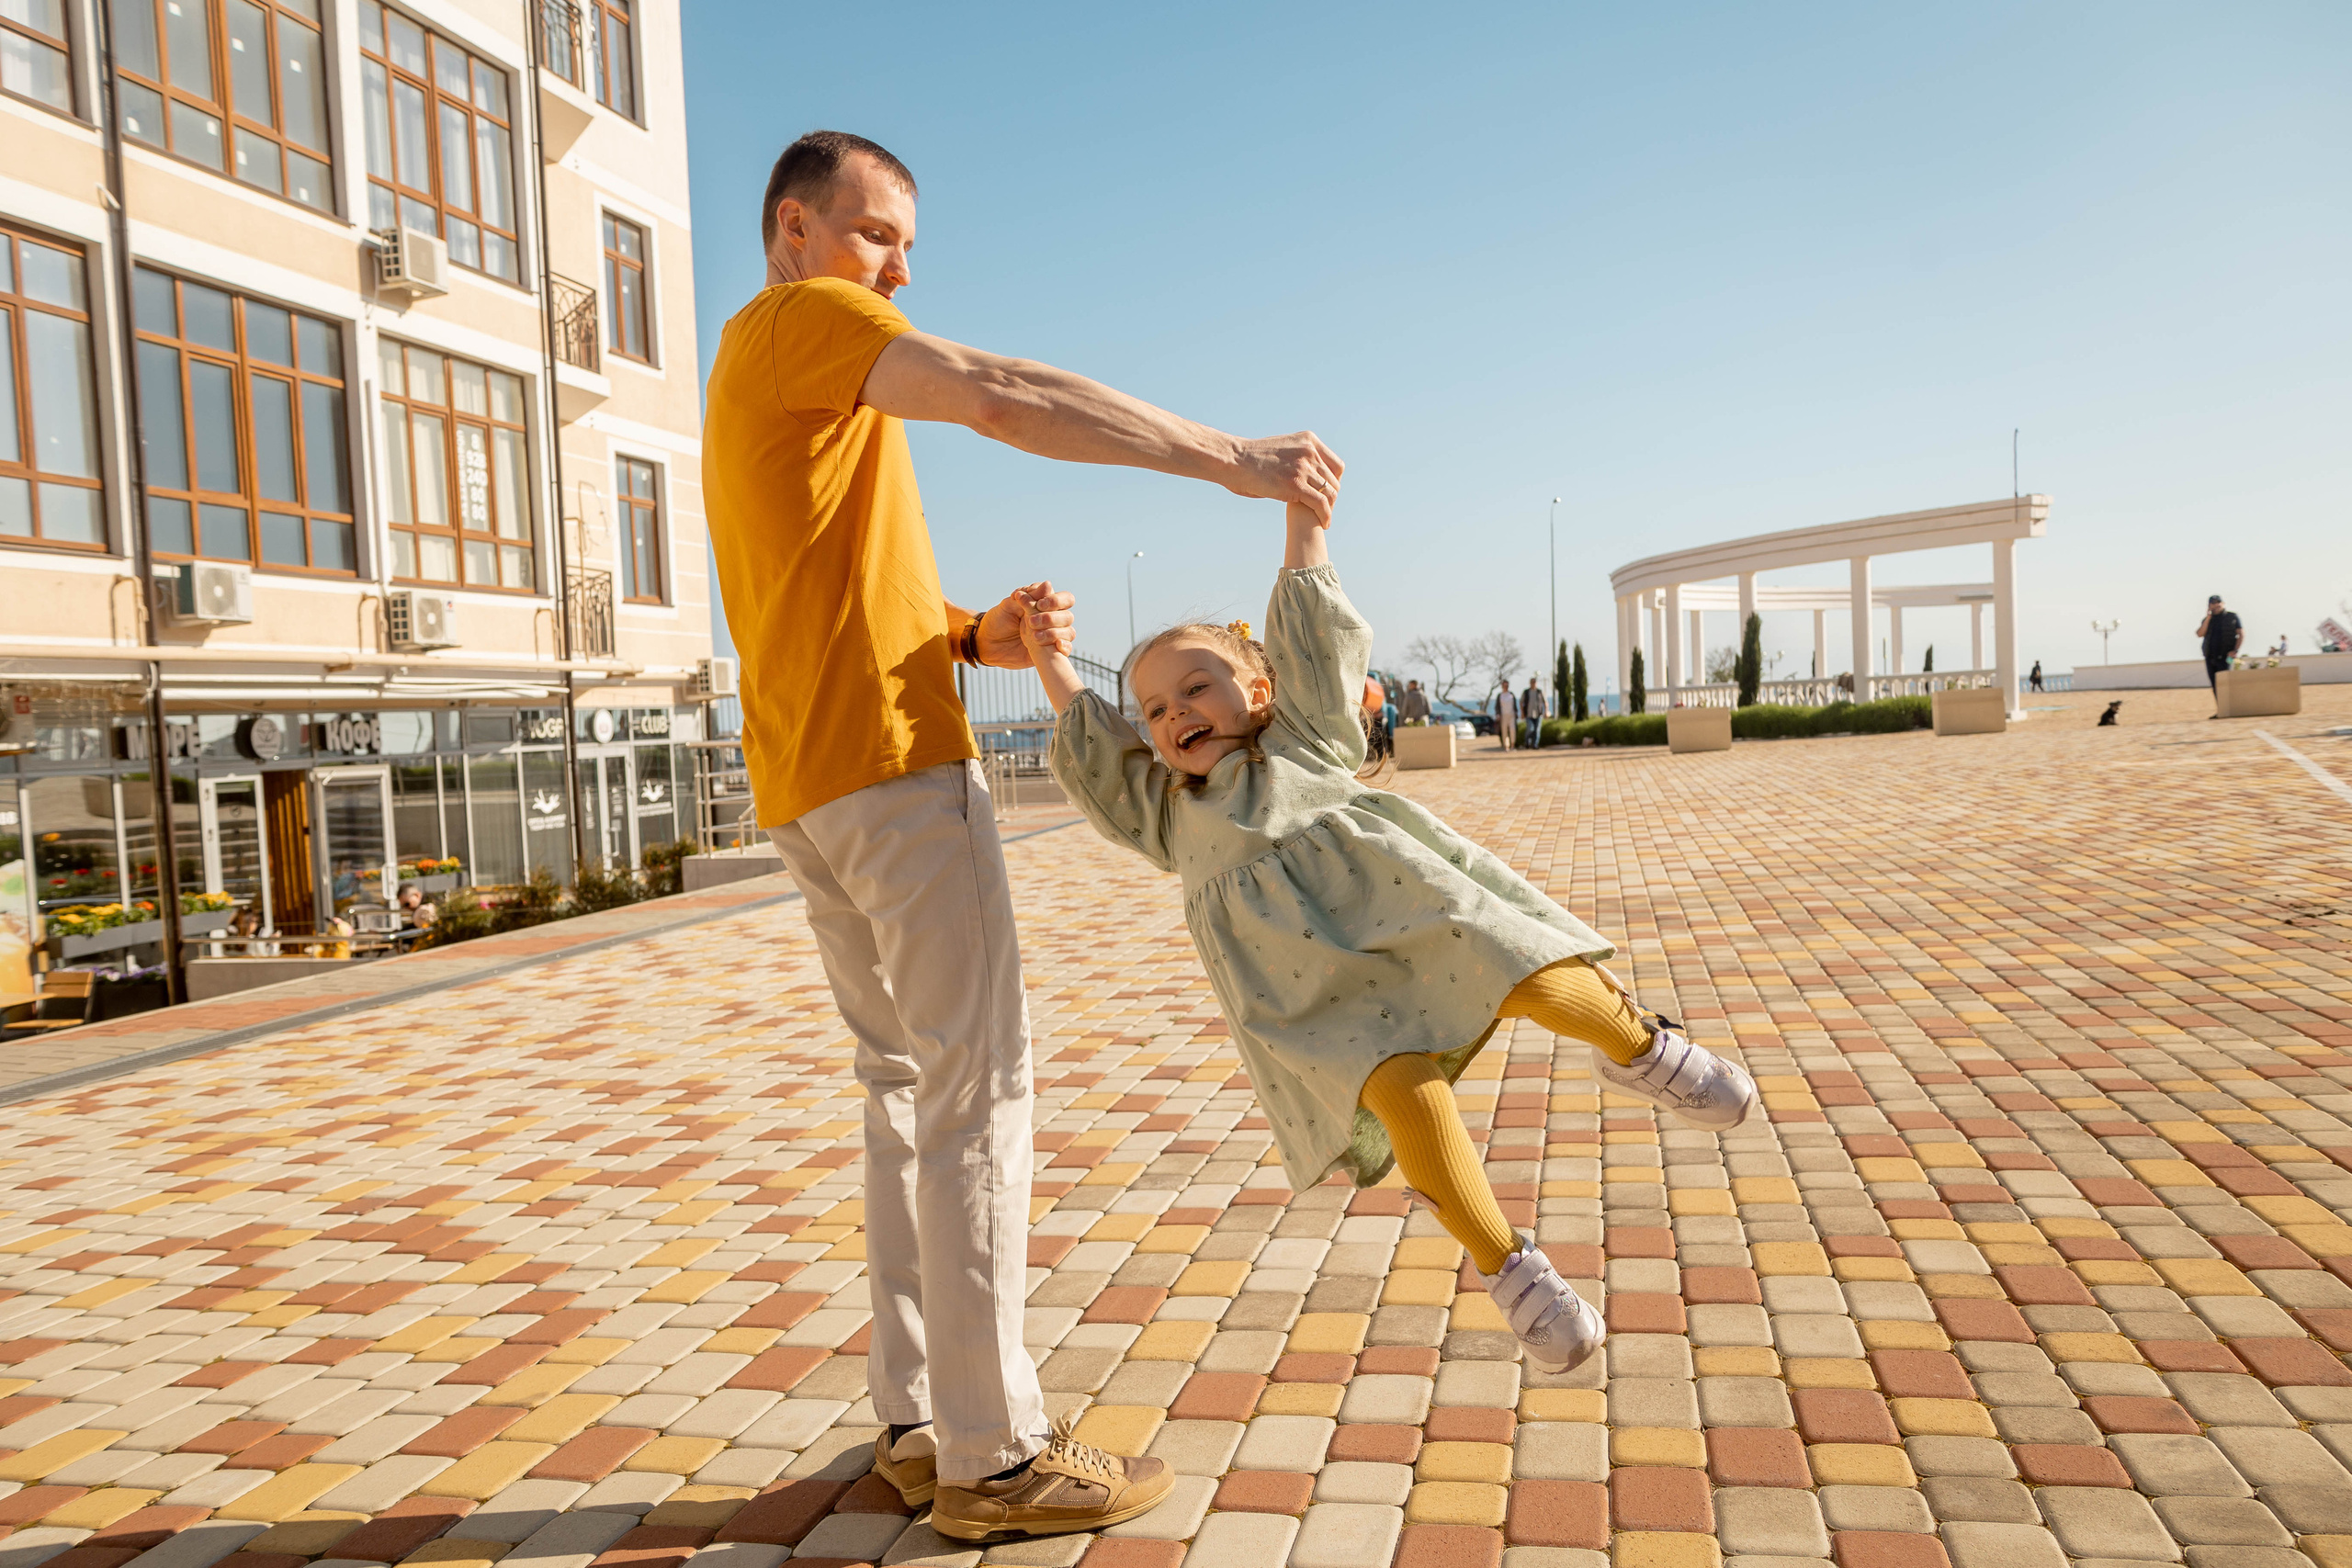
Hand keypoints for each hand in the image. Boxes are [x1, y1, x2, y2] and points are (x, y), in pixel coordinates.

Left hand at [979, 580, 1074, 667]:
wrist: (986, 644)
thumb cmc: (997, 621)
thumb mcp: (1008, 605)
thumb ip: (1028, 596)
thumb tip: (1048, 585)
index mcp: (1044, 605)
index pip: (1065, 599)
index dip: (1056, 601)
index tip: (1039, 605)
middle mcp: (1052, 620)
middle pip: (1067, 616)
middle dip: (1051, 618)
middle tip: (1031, 622)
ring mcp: (1052, 636)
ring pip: (1069, 632)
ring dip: (1055, 633)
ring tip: (1034, 637)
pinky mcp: (1050, 653)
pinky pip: (1066, 649)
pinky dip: (1065, 647)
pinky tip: (1057, 645)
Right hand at [1224, 431, 1344, 521]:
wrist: (1235, 461)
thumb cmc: (1251, 459)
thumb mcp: (1282, 449)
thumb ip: (1297, 457)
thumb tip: (1301, 469)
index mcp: (1309, 441)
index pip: (1336, 465)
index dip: (1336, 482)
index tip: (1328, 494)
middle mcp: (1310, 452)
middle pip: (1335, 480)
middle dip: (1332, 497)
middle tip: (1326, 510)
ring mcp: (1303, 468)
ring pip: (1330, 493)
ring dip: (1330, 509)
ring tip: (1326, 519)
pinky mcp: (1296, 485)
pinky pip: (1321, 504)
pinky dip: (1326, 516)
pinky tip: (1324, 524)